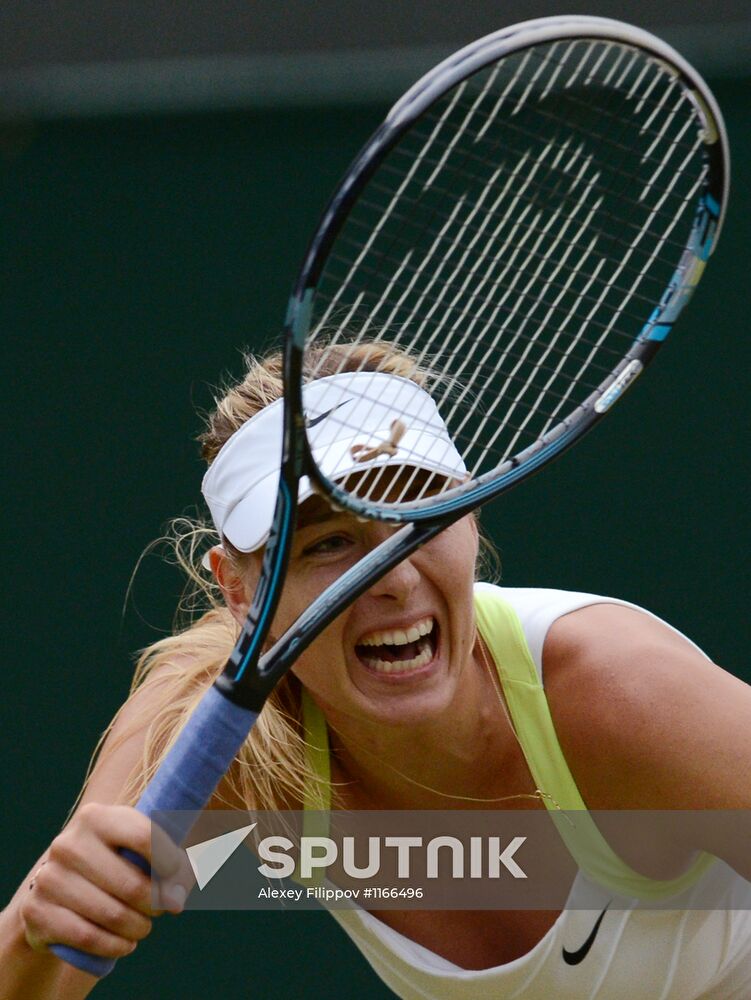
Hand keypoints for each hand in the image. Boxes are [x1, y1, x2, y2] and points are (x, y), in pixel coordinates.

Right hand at [20, 803, 191, 960]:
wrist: (54, 889)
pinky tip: (126, 943)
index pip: (145, 838)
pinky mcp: (37, 911)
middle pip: (132, 884)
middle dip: (158, 904)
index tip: (180, 882)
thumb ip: (172, 853)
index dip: (172, 864)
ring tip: (144, 926)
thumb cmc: (110, 862)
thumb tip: (193, 874)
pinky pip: (88, 937)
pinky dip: (116, 945)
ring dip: (139, 927)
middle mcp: (69, 843)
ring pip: (112, 914)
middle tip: (164, 908)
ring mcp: (49, 877)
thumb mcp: (134, 846)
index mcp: (97, 817)